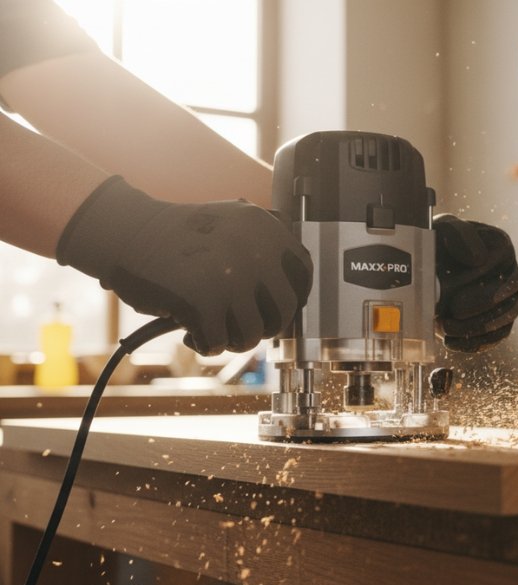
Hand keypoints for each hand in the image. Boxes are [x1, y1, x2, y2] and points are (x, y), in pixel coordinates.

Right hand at [58, 176, 312, 354]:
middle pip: (284, 311)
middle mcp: (256, 252)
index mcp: (266, 229)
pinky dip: (205, 344)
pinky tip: (190, 333)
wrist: (128, 233)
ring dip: (232, 340)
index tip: (279, 309)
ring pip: (253, 334)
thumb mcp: (233, 222)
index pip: (304, 273)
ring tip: (212, 329)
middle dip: (264, 326)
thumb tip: (296, 289)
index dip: (294, 297)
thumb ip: (265, 247)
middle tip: (241, 325)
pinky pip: (219, 343)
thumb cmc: (178, 235)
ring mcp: (230, 278)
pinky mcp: (203, 302)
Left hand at [434, 214, 517, 351]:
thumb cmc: (437, 245)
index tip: (457, 284)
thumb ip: (458, 234)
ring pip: (505, 318)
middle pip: (508, 293)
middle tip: (453, 309)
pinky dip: (474, 343)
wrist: (429, 269)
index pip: (504, 259)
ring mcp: (507, 300)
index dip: (483, 272)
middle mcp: (509, 273)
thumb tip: (478, 258)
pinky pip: (496, 337)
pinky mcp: (498, 322)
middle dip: (480, 305)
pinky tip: (451, 341)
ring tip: (446, 327)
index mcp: (500, 246)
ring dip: (476, 327)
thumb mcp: (442, 229)